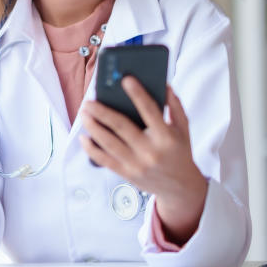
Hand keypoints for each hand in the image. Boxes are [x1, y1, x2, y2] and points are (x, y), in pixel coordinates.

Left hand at [79, 78, 206, 244]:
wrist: (180, 188)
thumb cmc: (180, 152)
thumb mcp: (183, 128)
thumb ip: (174, 106)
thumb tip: (163, 85)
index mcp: (166, 137)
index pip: (150, 111)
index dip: (137, 94)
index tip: (125, 79)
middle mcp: (150, 151)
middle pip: (121, 127)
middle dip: (102, 112)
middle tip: (89, 101)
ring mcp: (136, 164)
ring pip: (108, 143)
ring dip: (93, 127)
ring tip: (84, 114)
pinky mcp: (126, 174)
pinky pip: (104, 160)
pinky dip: (91, 149)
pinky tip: (84, 137)